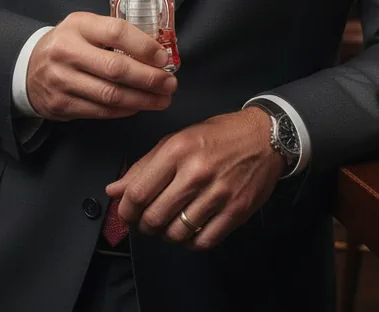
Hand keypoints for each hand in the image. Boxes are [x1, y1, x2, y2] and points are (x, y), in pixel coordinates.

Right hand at [26, 12, 176, 120]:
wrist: (27, 66)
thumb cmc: (69, 42)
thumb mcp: (86, 26)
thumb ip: (115, 34)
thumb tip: (156, 51)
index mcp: (78, 26)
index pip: (116, 32)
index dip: (144, 46)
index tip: (164, 57)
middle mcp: (67, 52)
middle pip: (116, 69)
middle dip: (149, 79)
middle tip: (170, 83)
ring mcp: (62, 81)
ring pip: (110, 95)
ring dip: (142, 99)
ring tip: (162, 99)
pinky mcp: (61, 105)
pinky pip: (100, 111)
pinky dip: (124, 110)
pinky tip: (139, 106)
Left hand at [104, 108, 284, 250]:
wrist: (265, 136)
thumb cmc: (219, 136)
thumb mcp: (178, 139)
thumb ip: (144, 166)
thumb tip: (114, 190)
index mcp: (178, 150)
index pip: (138, 194)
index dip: (126, 210)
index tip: (128, 212)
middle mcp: (197, 172)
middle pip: (154, 218)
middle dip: (145, 225)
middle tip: (150, 219)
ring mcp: (219, 193)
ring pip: (177, 234)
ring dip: (168, 234)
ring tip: (172, 222)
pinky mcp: (236, 210)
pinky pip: (203, 241)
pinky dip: (192, 241)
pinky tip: (192, 227)